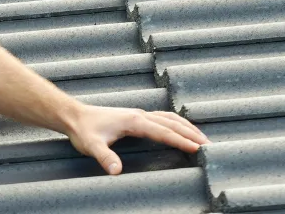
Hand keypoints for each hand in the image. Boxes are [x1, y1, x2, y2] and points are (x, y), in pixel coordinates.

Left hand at [65, 104, 211, 174]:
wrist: (74, 116)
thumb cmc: (83, 131)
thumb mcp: (92, 146)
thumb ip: (104, 157)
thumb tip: (115, 171)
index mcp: (134, 121)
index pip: (164, 132)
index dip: (181, 140)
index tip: (198, 148)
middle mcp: (140, 115)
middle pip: (172, 123)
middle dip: (191, 133)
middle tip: (209, 146)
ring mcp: (138, 114)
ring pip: (169, 118)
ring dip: (186, 127)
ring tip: (202, 138)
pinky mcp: (135, 116)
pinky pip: (162, 118)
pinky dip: (175, 123)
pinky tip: (179, 129)